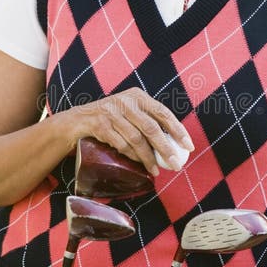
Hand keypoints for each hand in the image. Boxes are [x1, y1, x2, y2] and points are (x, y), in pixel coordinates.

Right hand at [72, 87, 193, 176]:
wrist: (78, 121)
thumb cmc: (111, 119)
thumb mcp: (129, 112)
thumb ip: (148, 121)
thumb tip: (175, 143)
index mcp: (138, 96)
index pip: (163, 113)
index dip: (178, 130)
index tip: (188, 147)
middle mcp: (126, 101)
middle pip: (151, 127)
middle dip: (165, 149)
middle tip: (175, 165)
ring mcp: (111, 112)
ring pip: (136, 138)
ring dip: (148, 157)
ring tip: (156, 170)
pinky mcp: (100, 124)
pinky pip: (120, 144)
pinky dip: (131, 156)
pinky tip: (139, 164)